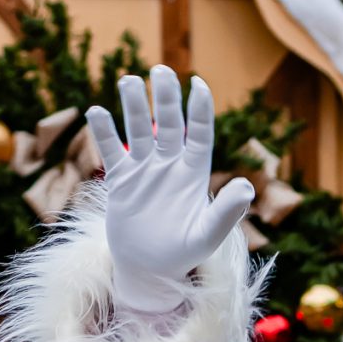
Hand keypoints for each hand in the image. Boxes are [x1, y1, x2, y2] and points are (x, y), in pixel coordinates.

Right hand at [84, 66, 255, 316]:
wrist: (151, 271)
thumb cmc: (184, 254)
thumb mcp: (208, 235)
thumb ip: (227, 212)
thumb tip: (247, 188)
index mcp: (195, 172)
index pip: (199, 132)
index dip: (200, 109)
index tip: (198, 84)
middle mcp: (170, 164)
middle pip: (167, 122)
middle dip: (164, 96)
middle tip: (160, 70)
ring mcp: (145, 169)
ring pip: (138, 129)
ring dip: (133, 105)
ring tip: (127, 81)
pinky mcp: (122, 180)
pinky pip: (111, 150)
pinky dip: (103, 132)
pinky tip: (96, 111)